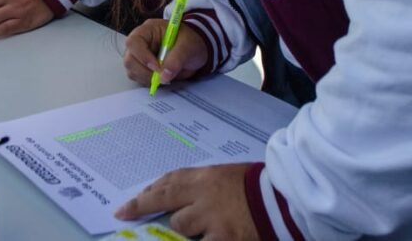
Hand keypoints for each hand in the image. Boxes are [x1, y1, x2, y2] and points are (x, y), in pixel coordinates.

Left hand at [115, 164, 258, 240]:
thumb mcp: (226, 176)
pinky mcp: (222, 239)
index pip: (168, 183)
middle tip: (126, 214)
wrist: (284, 200)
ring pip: (181, 227)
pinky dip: (201, 240)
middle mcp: (203, 196)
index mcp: (206, 177)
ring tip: (200, 226)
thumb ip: (202, 185)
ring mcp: (211, 220)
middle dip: (146, 208)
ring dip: (185, 229)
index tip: (127, 206)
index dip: (145, 195)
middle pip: (166, 203)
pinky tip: (203, 238)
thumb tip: (178, 198)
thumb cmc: (257, 186)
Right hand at [124, 19, 208, 87]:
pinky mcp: (142, 67)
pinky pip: (138, 77)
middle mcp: (140, 42)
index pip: (134, 42)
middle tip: (162, 77)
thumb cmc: (190, 41)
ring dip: (146, 78)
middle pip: (130, 59)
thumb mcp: (188, 46)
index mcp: (149, 29)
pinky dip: (148, 81)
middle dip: (144, 71)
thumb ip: (176, 60)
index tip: (157, 67)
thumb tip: (164, 76)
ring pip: (132, 70)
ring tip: (164, 77)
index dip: (142, 56)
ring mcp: (139, 55)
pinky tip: (161, 78)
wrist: (195, 49)